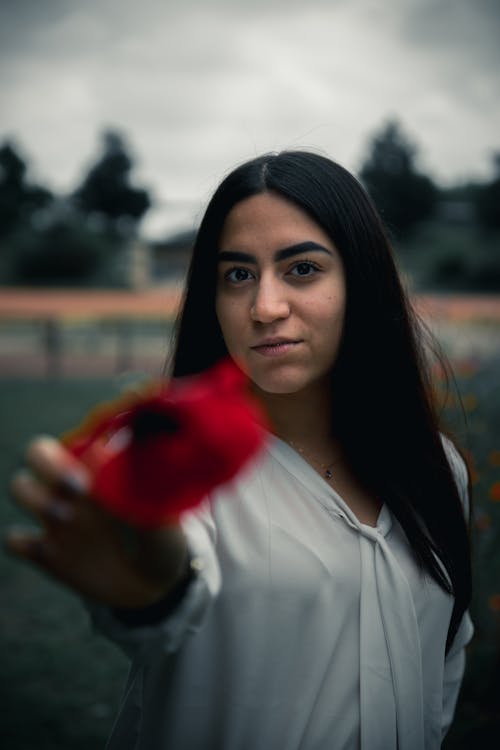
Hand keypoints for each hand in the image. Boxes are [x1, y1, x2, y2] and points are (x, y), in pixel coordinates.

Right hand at [5, 437, 188, 608]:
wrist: (153, 586)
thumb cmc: (161, 539)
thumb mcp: (165, 520)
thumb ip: (147, 497)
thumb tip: (123, 470)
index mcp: (105, 471)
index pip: (76, 438)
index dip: (83, 446)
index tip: (102, 467)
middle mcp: (76, 487)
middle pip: (37, 452)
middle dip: (47, 462)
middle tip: (78, 487)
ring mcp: (58, 518)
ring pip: (20, 486)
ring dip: (36, 498)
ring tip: (67, 518)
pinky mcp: (46, 552)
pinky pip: (15, 540)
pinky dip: (23, 543)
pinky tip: (50, 551)